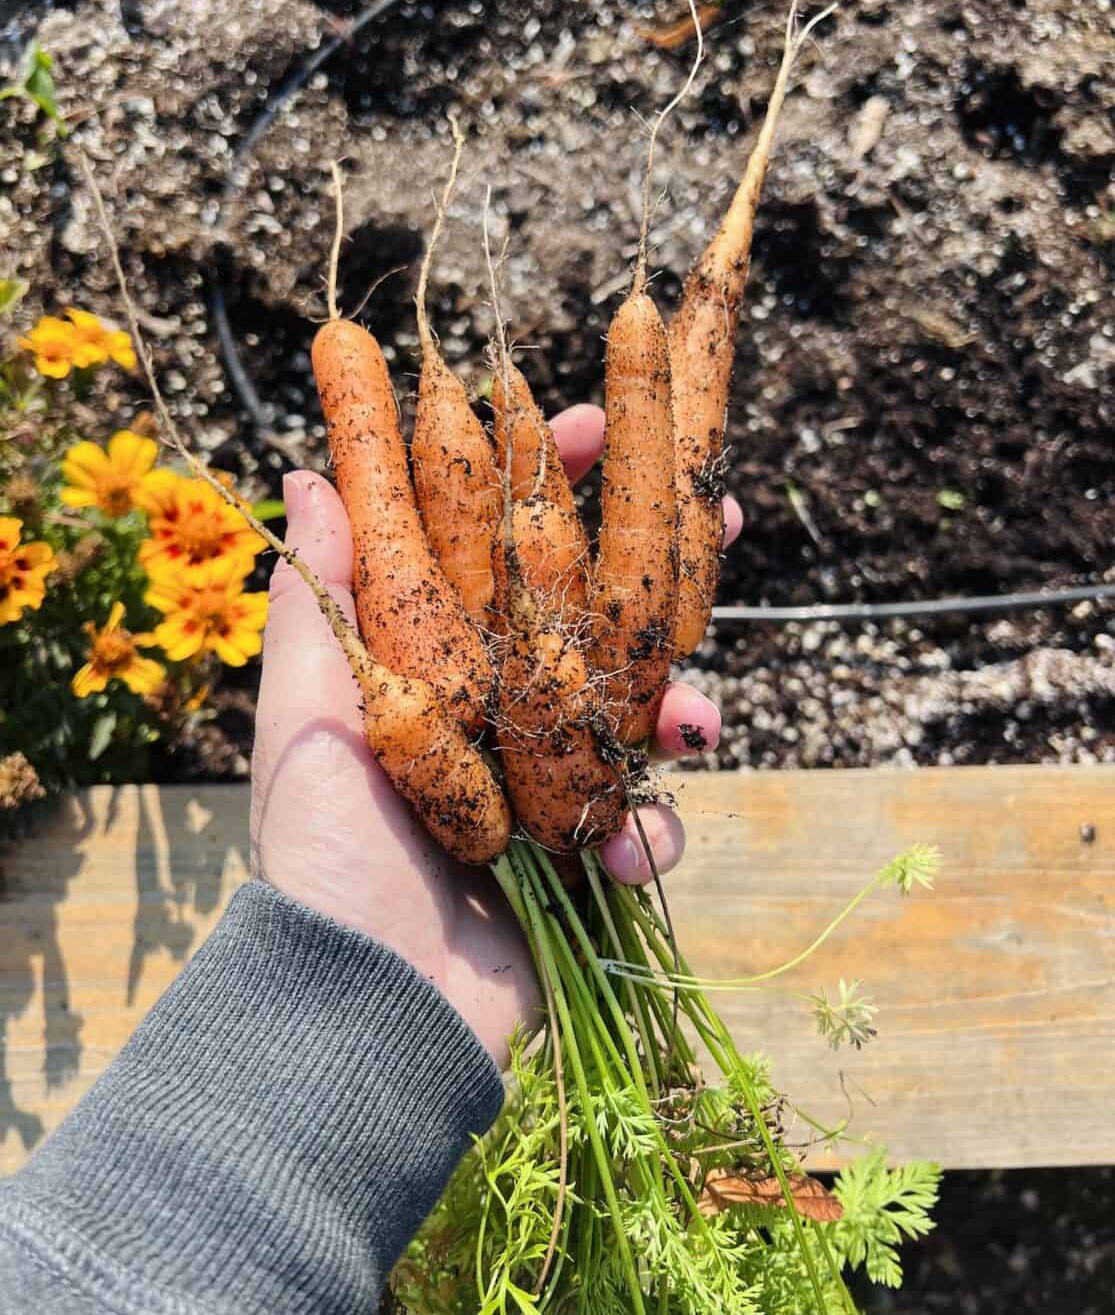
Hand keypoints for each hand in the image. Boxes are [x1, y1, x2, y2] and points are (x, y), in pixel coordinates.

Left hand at [250, 404, 741, 1061]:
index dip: (547, 488)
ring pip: (647, 711)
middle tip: (723, 513)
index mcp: (439, 665)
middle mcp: (503, 712)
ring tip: (694, 724)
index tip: (592, 423)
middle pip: (598, 615)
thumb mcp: (307, 716)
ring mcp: (552, 783)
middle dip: (662, 566)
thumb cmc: (325, 853)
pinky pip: (649, 821)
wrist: (371, 1005)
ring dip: (684, 708)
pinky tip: (625, 851)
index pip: (502, 553)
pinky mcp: (586, 854)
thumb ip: (319, 601)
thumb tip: (309, 472)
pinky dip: (652, 831)